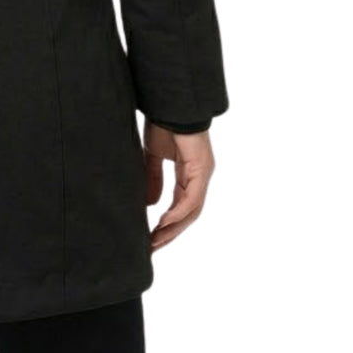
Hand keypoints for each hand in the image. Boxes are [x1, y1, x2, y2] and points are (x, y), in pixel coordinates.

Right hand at [144, 120, 214, 250]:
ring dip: (173, 228)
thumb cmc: (163, 123)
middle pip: (187, 215)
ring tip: (156, 241)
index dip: (167, 224)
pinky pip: (191, 199)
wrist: (171, 104)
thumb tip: (151, 205)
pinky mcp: (201, 170)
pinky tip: (165, 222)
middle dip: (170, 233)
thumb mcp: (153, 155)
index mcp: (188, 173)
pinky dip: (178, 213)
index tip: (150, 238)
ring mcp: (202, 174)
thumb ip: (153, 178)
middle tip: (152, 247)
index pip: (180, 206)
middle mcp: (198, 177)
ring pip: (191, 211)